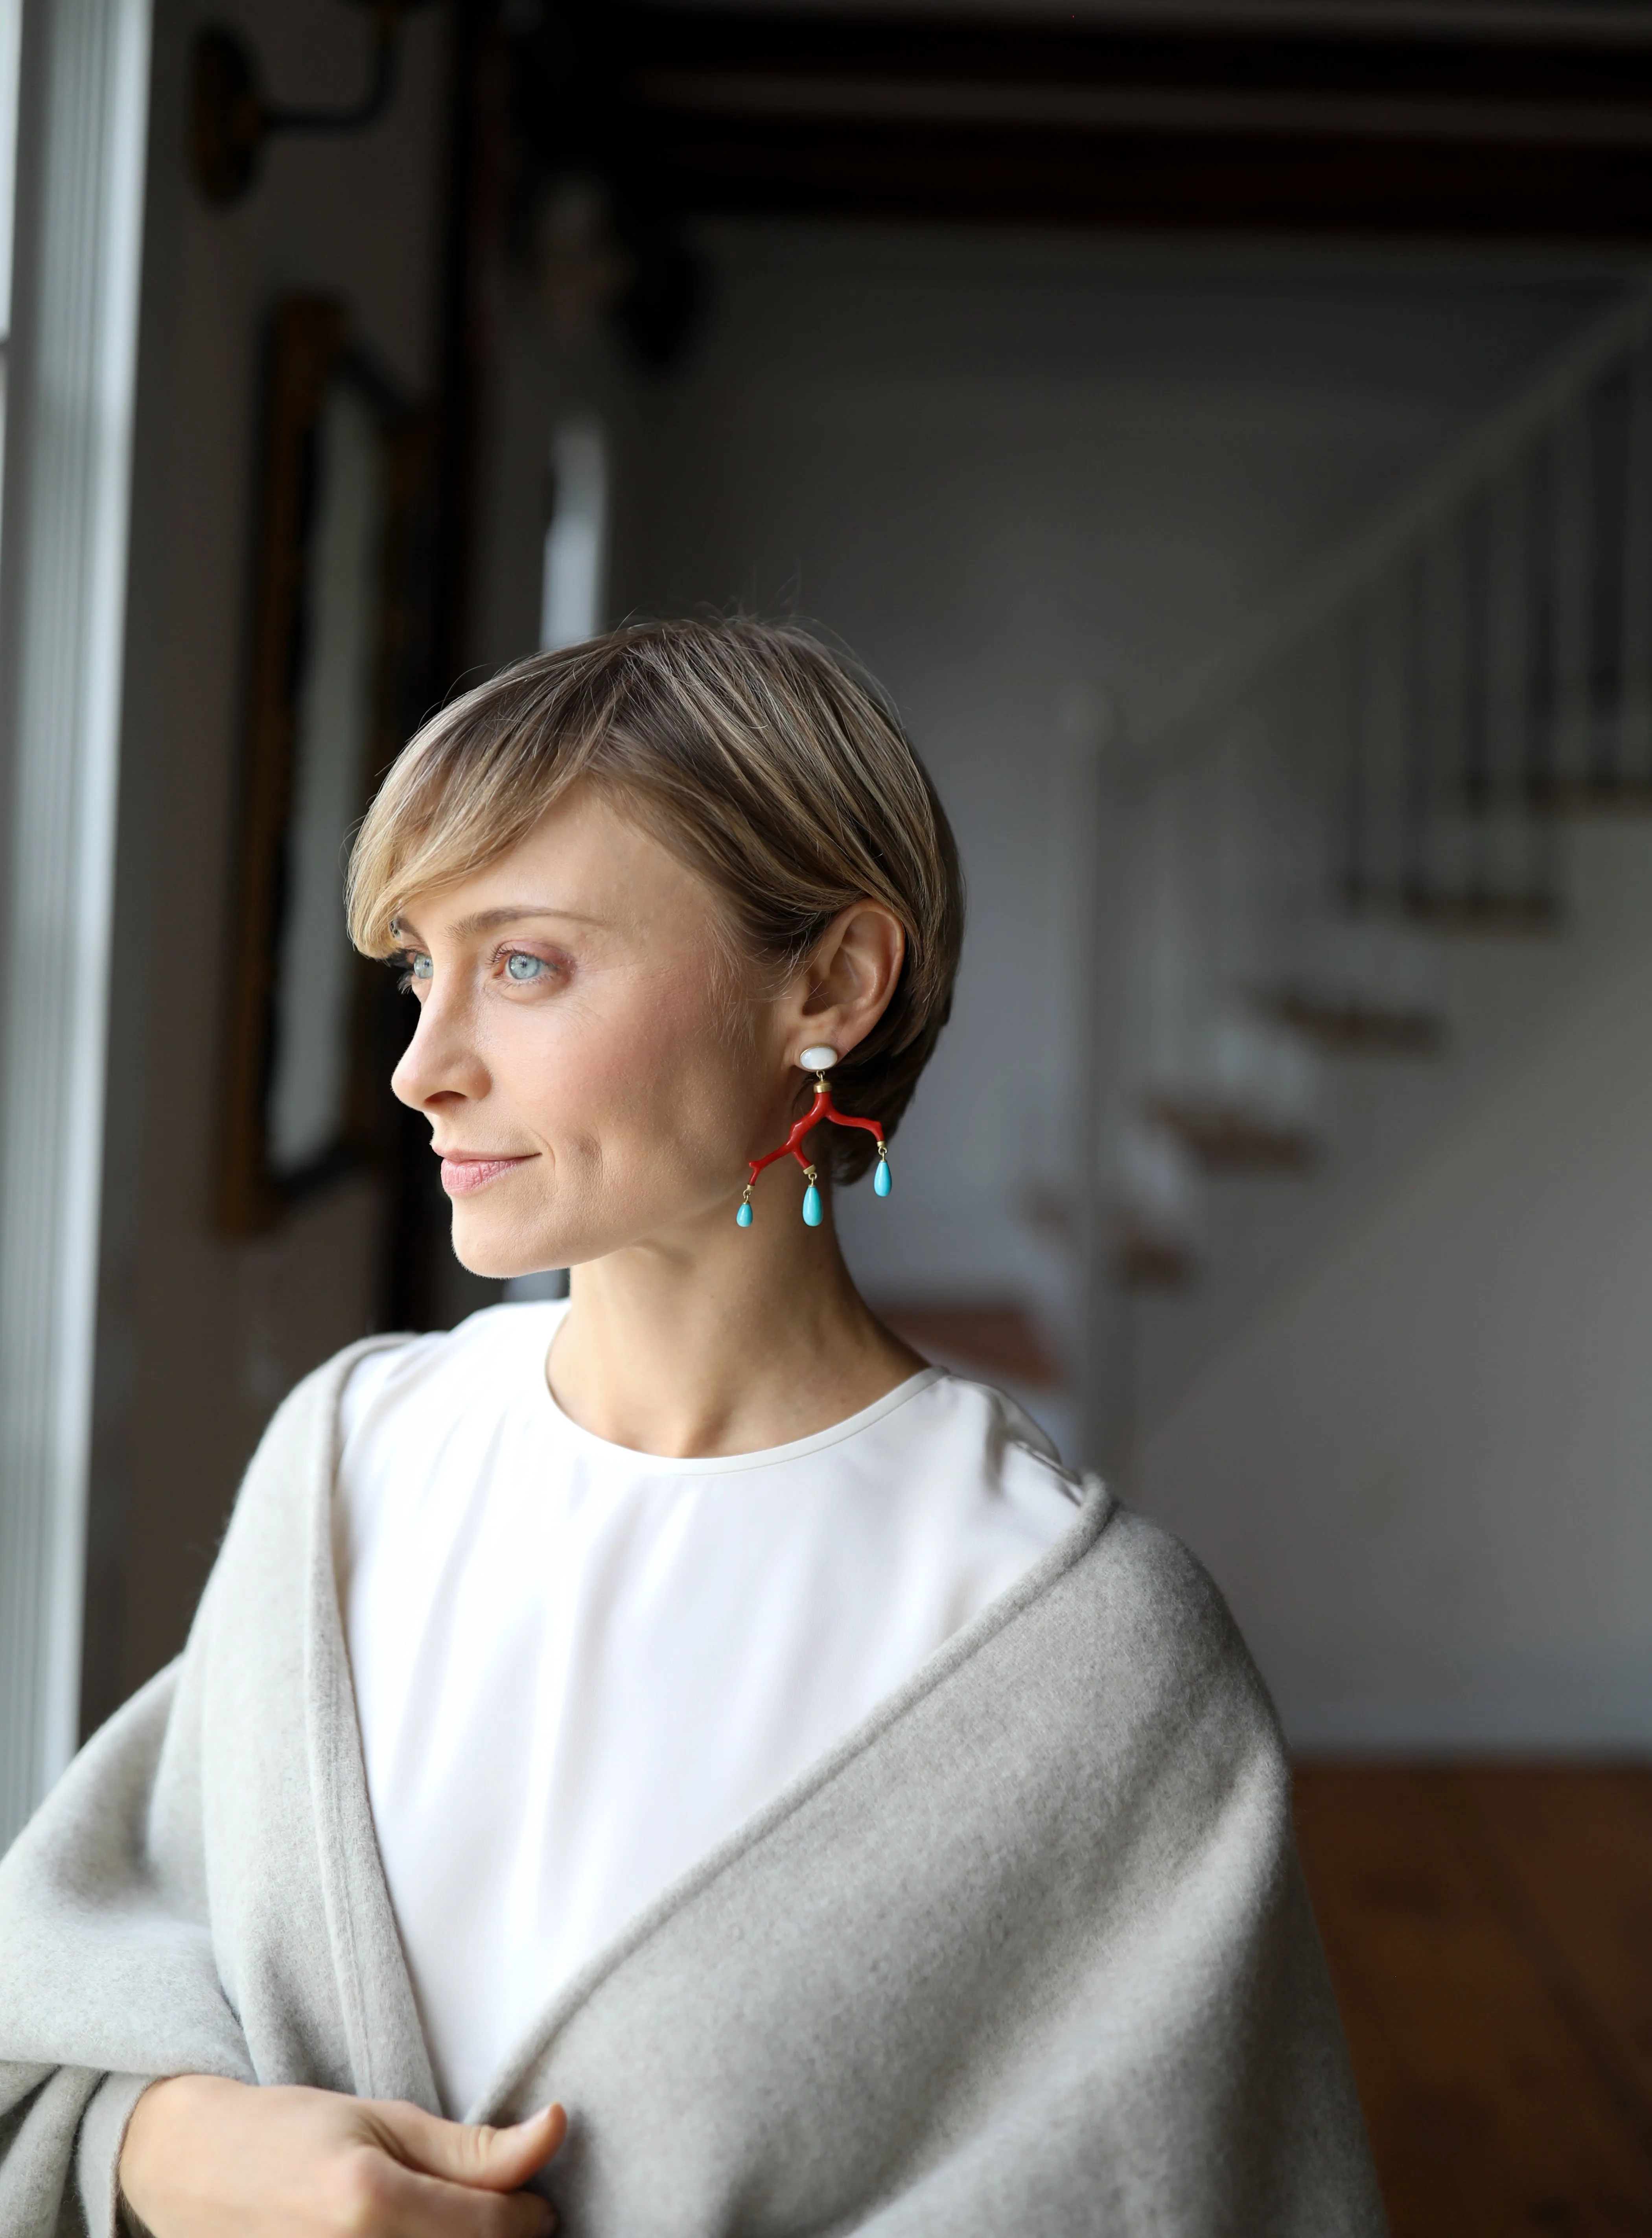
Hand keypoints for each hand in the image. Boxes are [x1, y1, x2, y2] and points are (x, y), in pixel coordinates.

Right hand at [118, 2073, 566, 2237]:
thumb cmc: (291, 2130)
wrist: (192, 2166)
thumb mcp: (385, 2119)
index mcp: (370, 2202)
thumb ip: (473, 2146)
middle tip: (502, 2222)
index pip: (492, 2228)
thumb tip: (556, 2130)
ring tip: (456, 2229)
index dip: (530, 2216)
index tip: (534, 2203)